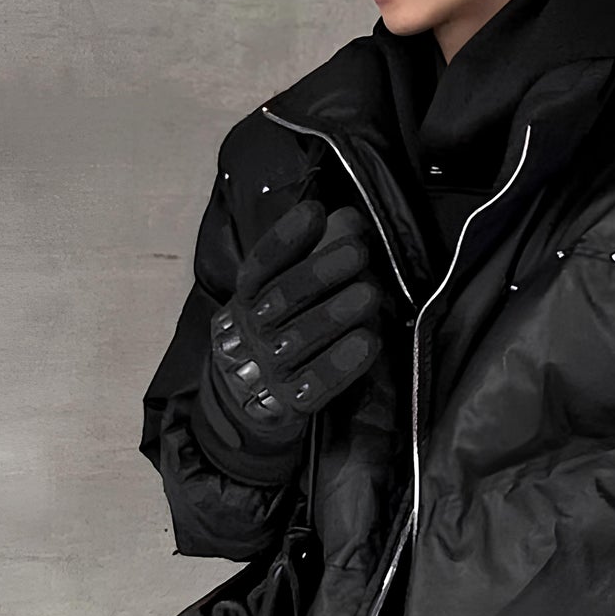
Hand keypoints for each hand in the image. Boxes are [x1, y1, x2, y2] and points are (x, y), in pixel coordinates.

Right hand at [195, 199, 386, 458]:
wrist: (243, 404)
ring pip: (301, 338)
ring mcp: (270, 367)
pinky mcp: (292, 402)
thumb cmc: (276, 333)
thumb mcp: (279, 293)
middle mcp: (253, 330)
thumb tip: (349, 218)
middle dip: (322, 271)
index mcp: (247, 298)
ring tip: (371, 294)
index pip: (261, 264)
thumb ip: (312, 256)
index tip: (315, 211)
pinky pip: (317, 383)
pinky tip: (368, 342)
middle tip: (359, 251)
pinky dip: (343, 362)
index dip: (286, 237)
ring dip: (337, 313)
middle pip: (284, 297)